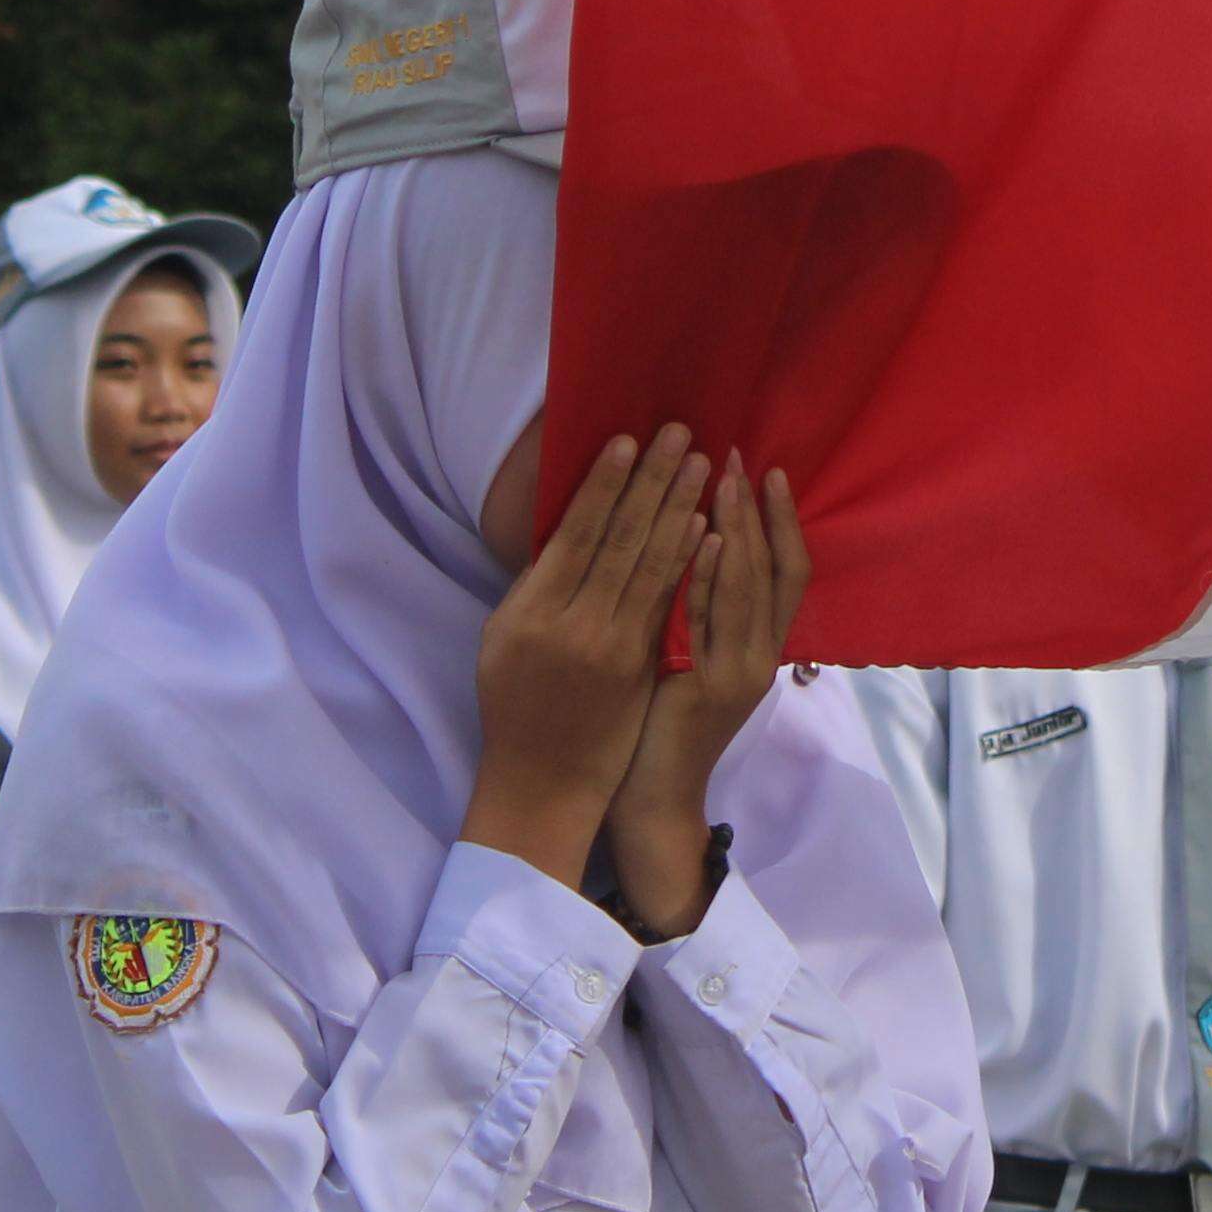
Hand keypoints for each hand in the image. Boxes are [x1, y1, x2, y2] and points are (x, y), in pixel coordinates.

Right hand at [464, 429, 712, 886]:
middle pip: (622, 539)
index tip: (627, 441)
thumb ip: (536, 585)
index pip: (577, 533)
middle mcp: (576, 624)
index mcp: (532, 610)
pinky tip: (708, 527)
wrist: (543, 779)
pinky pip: (671, 604)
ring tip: (700, 464)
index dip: (605, 485)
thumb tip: (568, 526)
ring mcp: (615, 647)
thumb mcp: (504, 637)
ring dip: (680, 509)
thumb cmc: (514, 700)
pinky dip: (690, 562)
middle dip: (652, 482)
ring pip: (653, 566)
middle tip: (678, 432)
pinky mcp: (645, 666)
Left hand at [602, 461, 805, 932]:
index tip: (766, 470)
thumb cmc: (656, 725)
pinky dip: (711, 572)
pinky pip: (714, 619)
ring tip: (722, 476)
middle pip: (776, 569)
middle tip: (737, 455)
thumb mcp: (684, 657)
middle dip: (757, 509)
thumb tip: (684, 540)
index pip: (787, 571)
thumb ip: (693, 609)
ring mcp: (741, 672)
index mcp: (759, 647)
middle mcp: (762, 657)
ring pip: (750, 586)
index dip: (781, 520)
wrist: (650, 799)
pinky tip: (703, 534)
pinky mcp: (711, 687)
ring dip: (738, 526)